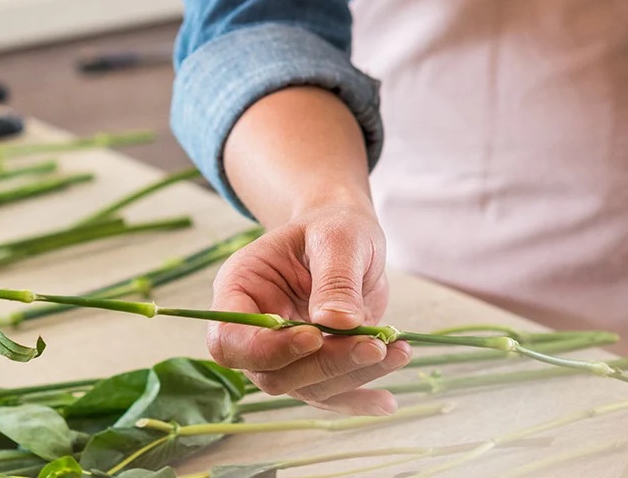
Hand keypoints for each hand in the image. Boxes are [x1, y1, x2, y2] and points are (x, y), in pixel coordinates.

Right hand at [206, 202, 408, 415]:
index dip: (267, 349)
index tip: (315, 336)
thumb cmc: (333, 227)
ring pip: (304, 387)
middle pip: (271, 373)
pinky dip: (358, 398)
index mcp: (239, 289)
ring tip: (398, 352)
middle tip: (374, 345)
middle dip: (324, 364)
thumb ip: (335, 279)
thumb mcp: (338, 238)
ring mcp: (282, 352)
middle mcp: (254, 328)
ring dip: (352, 377)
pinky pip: (328, 393)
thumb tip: (337, 324)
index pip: (229, 340)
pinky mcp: (313, 364)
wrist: (347, 235)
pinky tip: (386, 401)